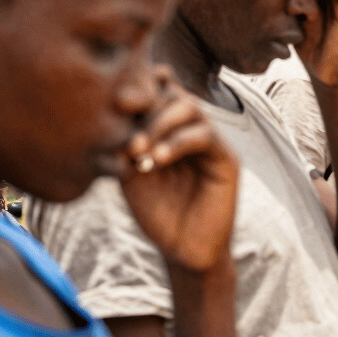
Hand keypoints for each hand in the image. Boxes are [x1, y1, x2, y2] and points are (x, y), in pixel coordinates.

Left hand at [120, 67, 239, 272]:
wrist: (183, 248)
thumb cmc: (157, 212)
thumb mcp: (131, 172)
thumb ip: (126, 144)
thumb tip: (111, 116)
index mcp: (168, 128)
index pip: (157, 90)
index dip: (137, 88)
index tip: (112, 106)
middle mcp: (190, 129)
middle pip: (172, 92)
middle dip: (146, 108)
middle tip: (127, 138)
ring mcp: (211, 142)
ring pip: (190, 107)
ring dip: (160, 124)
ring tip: (140, 150)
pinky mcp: (226, 159)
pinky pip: (205, 136)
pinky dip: (178, 142)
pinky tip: (157, 159)